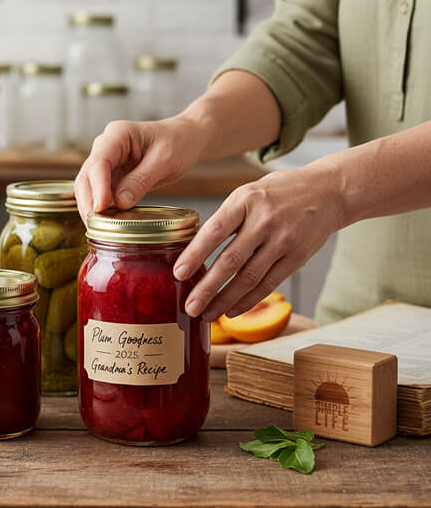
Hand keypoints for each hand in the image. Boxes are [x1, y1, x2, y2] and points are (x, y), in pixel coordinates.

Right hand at [74, 113, 206, 221]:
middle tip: (95, 225)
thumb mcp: (165, 161)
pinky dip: (101, 208)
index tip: (101, 208)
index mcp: (118, 134)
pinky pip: (100, 193)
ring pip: (89, 187)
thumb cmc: (178, 142)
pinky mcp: (112, 176)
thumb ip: (142, 180)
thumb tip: (120, 202)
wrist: (186, 139)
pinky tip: (106, 223)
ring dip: (91, 207)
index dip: (98, 186)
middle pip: (87, 175)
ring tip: (99, 228)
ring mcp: (108, 162)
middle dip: (88, 201)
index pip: (100, 161)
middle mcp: (107, 146)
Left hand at [174, 163, 343, 320]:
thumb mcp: (248, 192)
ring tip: (206, 315)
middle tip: (189, 307)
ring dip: (224, 301)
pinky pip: (268, 284)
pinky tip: (231, 311)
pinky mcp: (297, 258)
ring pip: (249, 278)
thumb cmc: (279, 192)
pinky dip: (247, 301)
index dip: (194, 254)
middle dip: (207, 288)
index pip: (214, 231)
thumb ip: (227, 218)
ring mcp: (283, 241)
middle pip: (231, 260)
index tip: (178, 274)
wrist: (328, 192)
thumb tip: (196, 250)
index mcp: (245, 200)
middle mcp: (264, 220)